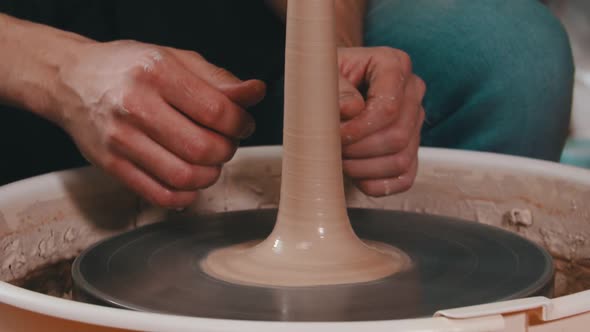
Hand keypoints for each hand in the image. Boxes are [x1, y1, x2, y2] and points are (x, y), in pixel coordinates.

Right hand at [55, 40, 265, 207]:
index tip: (242, 124)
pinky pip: (159, 194)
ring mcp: (121, 139)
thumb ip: (219, 79)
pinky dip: (185, 195)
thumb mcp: (176, 59)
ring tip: (209, 161)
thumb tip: (256, 92)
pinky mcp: (111, 165)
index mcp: (158, 73)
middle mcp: (136, 106)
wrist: (72, 80)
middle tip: (225, 143)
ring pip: (185, 176)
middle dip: (227, 151)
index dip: (241, 124)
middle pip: (203, 148)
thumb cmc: (130, 68)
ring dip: (210, 175)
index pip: (217, 111)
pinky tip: (190, 181)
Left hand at [338, 47, 425, 196]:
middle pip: (398, 136)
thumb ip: (336, 88)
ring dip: (364, 168)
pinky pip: (403, 179)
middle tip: (333, 148)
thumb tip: (352, 110)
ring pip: (401, 160)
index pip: (389, 107)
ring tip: (340, 159)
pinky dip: (376, 184)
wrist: (328, 88)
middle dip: (360, 149)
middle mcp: (412, 91)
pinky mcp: (411, 150)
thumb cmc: (325, 79)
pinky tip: (355, 174)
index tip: (336, 134)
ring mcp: (415, 122)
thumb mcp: (322, 75)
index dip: (360, 128)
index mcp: (394, 64)